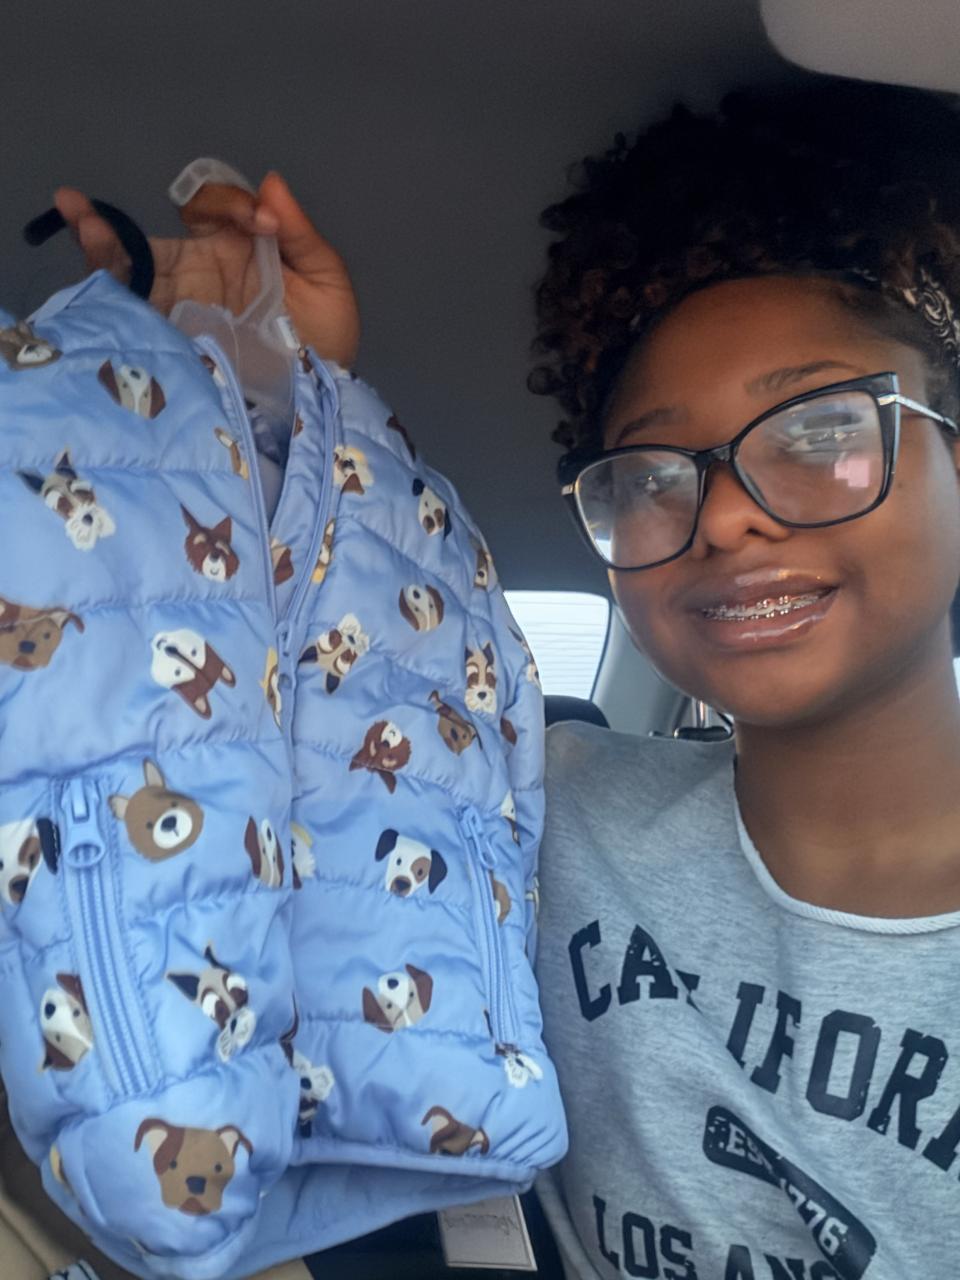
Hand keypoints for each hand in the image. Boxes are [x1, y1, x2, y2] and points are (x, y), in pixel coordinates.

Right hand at [53, 172, 359, 366]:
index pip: (214, 209)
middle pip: (153, 241)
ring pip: (132, 273)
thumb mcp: (326, 281)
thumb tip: (270, 182)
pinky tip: (93, 271)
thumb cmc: (327, 338)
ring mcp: (184, 307)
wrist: (323, 399)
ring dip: (102, 248)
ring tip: (78, 224)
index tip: (261, 224)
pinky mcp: (177, 339)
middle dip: (117, 225)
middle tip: (85, 209)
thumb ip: (301, 234)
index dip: (230, 204)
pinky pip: (139, 312)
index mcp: (239, 249)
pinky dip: (112, 289)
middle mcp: (202, 273)